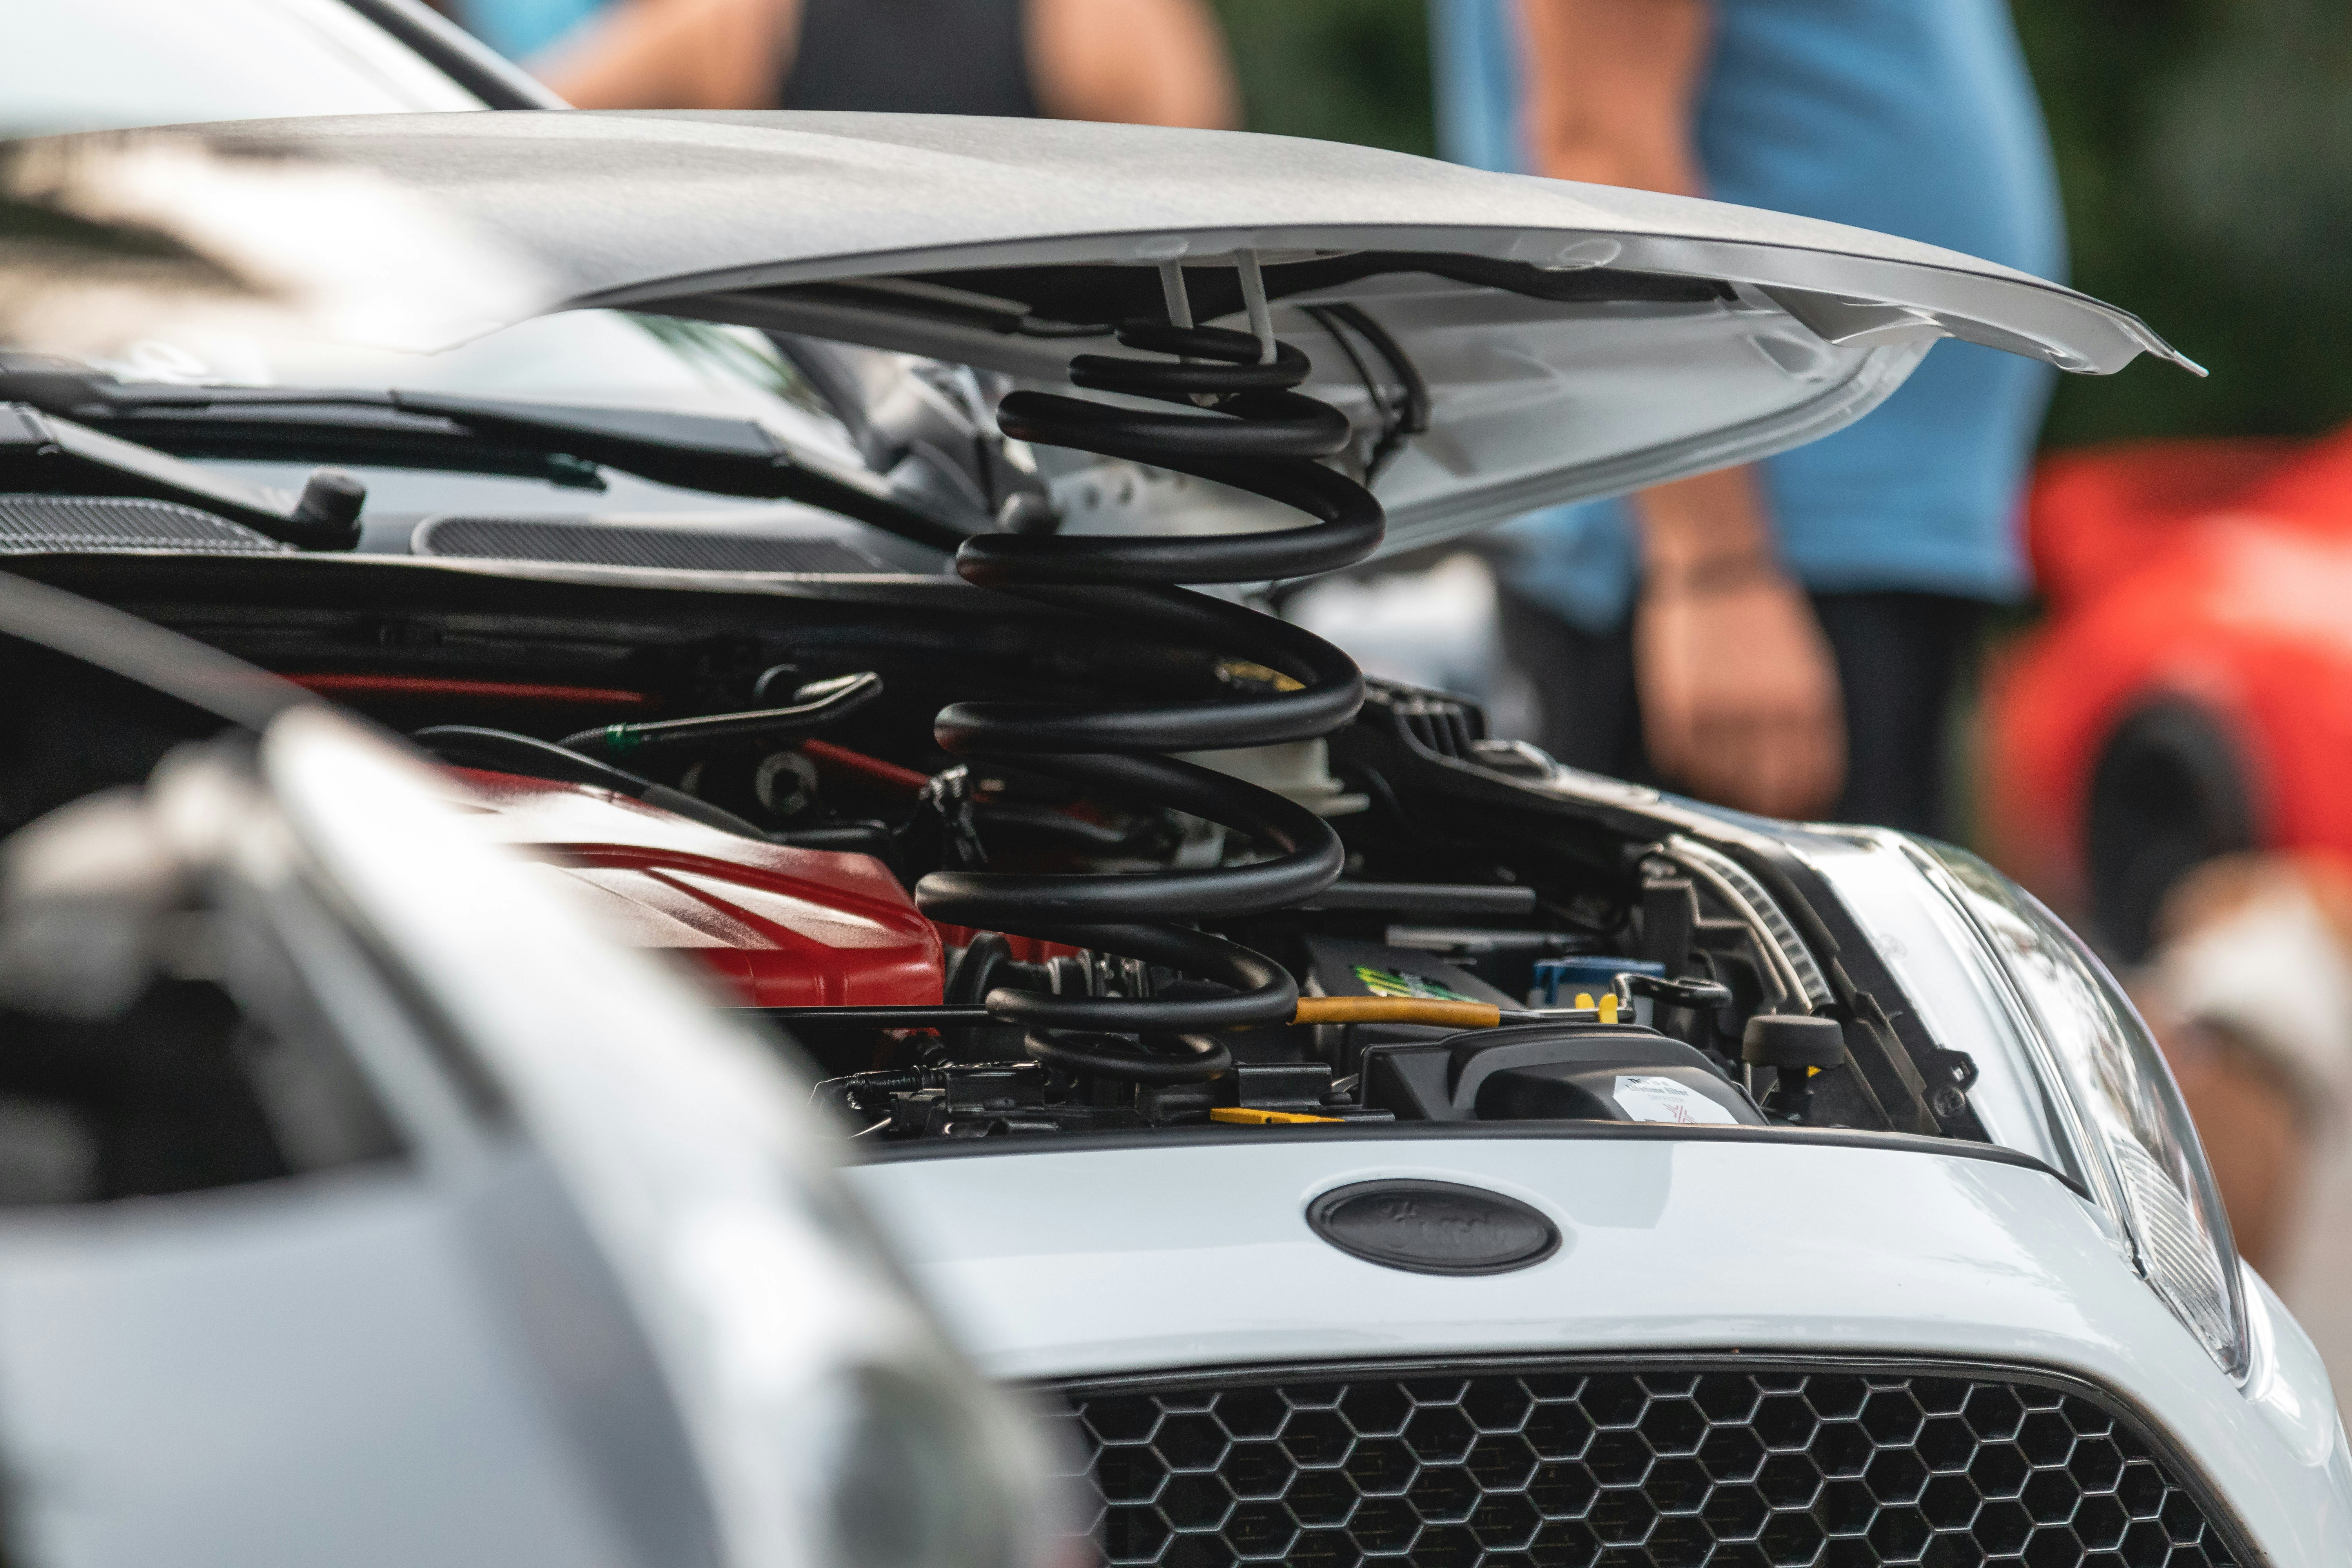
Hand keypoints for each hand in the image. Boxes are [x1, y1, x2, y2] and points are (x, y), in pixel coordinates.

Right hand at [1634, 568, 1845, 818]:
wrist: (1718, 568)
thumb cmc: (1763, 616)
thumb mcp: (1807, 669)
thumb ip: (1808, 724)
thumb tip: (1805, 778)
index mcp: (1807, 704)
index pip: (1811, 781)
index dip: (1802, 803)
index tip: (1792, 808)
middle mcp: (1765, 714)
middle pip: (1765, 793)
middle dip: (1761, 803)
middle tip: (1752, 800)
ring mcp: (1718, 712)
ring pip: (1718, 783)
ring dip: (1718, 784)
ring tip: (1717, 766)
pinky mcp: (1676, 707)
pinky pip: (1679, 760)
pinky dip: (1684, 760)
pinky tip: (1691, 738)